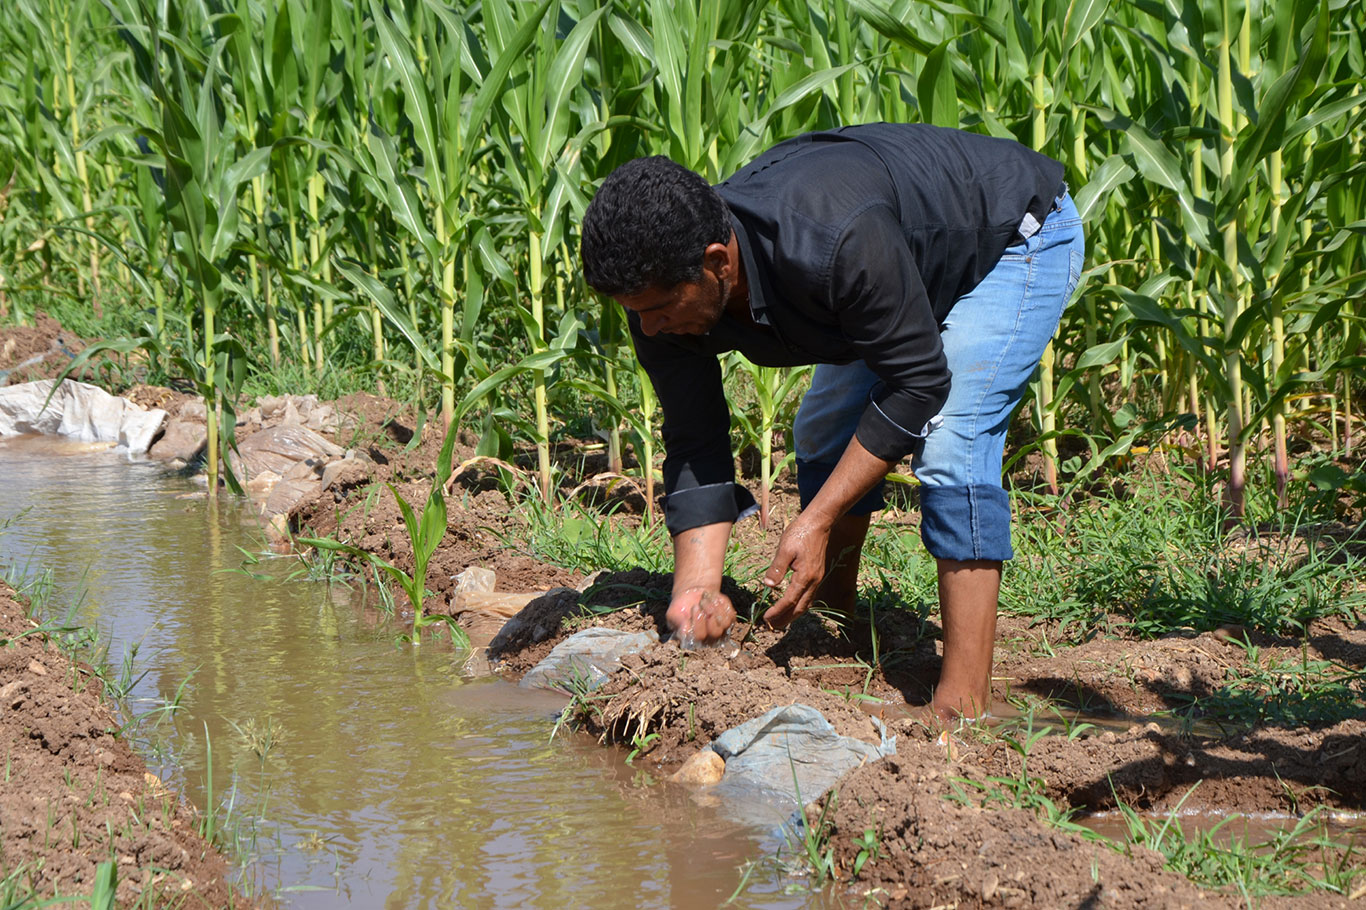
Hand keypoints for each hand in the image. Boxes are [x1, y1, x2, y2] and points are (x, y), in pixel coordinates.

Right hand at [667, 588, 735, 644]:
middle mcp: (709, 639)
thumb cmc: (681, 606)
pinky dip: (722, 604)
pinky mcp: (729, 621)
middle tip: (702, 602)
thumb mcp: (673, 613)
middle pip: (715, 632)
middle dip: (709, 614)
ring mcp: (721, 631)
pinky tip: (714, 598)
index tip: (695, 607)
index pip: (700, 637)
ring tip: (706, 599)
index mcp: (693, 640)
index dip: (698, 622)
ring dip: (715, 607)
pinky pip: (730, 614)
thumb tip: (685, 630)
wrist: (693, 595)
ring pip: (725, 623)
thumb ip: (677, 623)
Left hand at [761, 511, 830, 627]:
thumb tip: (768, 585)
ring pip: (806, 604)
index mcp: (805, 576)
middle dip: (786, 619)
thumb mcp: (785, 549)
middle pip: (800, 608)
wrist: (819, 523)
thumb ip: (777, 569)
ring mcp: (817, 578)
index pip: (789, 600)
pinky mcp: (817, 575)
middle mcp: (813, 581)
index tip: (766, 618)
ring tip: (780, 620)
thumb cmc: (800, 533)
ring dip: (793, 614)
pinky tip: (792, 605)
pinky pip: (808, 596)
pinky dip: (799, 605)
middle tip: (772, 626)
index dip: (777, 611)